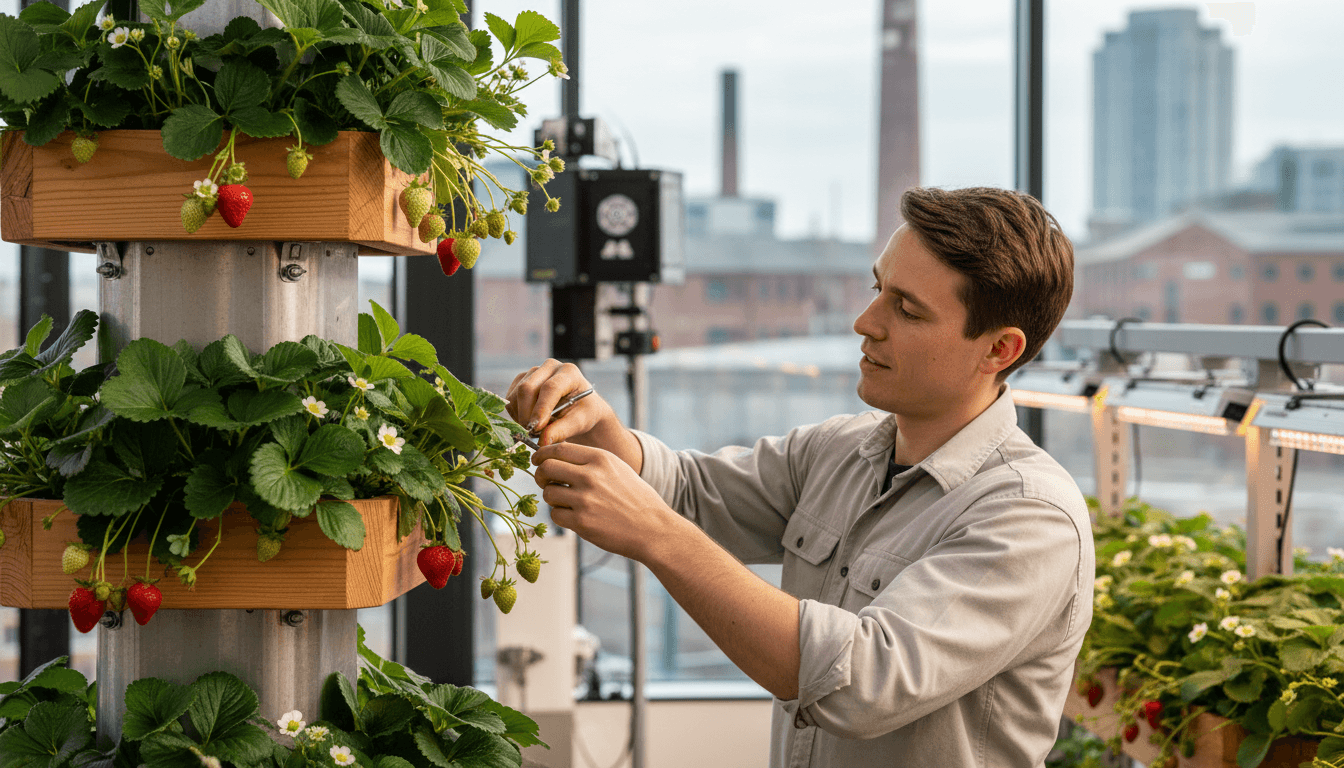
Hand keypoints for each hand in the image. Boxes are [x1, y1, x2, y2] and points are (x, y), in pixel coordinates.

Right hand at [506, 359, 612, 446]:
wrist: (578, 407)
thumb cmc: (583, 413)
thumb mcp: (580, 422)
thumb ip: (562, 430)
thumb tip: (542, 441)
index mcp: (569, 372)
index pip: (550, 388)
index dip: (541, 408)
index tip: (536, 428)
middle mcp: (550, 367)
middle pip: (527, 388)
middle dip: (527, 414)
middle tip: (532, 434)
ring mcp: (533, 372)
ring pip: (516, 395)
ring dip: (521, 416)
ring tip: (536, 429)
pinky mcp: (521, 380)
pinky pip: (510, 399)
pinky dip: (516, 415)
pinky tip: (530, 421)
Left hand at [532, 442, 679, 561]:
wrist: (653, 528)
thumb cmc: (636, 498)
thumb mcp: (618, 468)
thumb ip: (590, 461)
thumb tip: (556, 457)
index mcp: (600, 458)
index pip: (559, 449)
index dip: (543, 454)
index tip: (538, 460)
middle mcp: (591, 476)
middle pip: (547, 468)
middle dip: (541, 475)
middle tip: (545, 482)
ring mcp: (585, 499)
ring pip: (548, 493)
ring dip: (552, 498)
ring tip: (567, 503)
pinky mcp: (581, 522)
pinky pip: (555, 515)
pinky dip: (560, 516)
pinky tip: (575, 517)